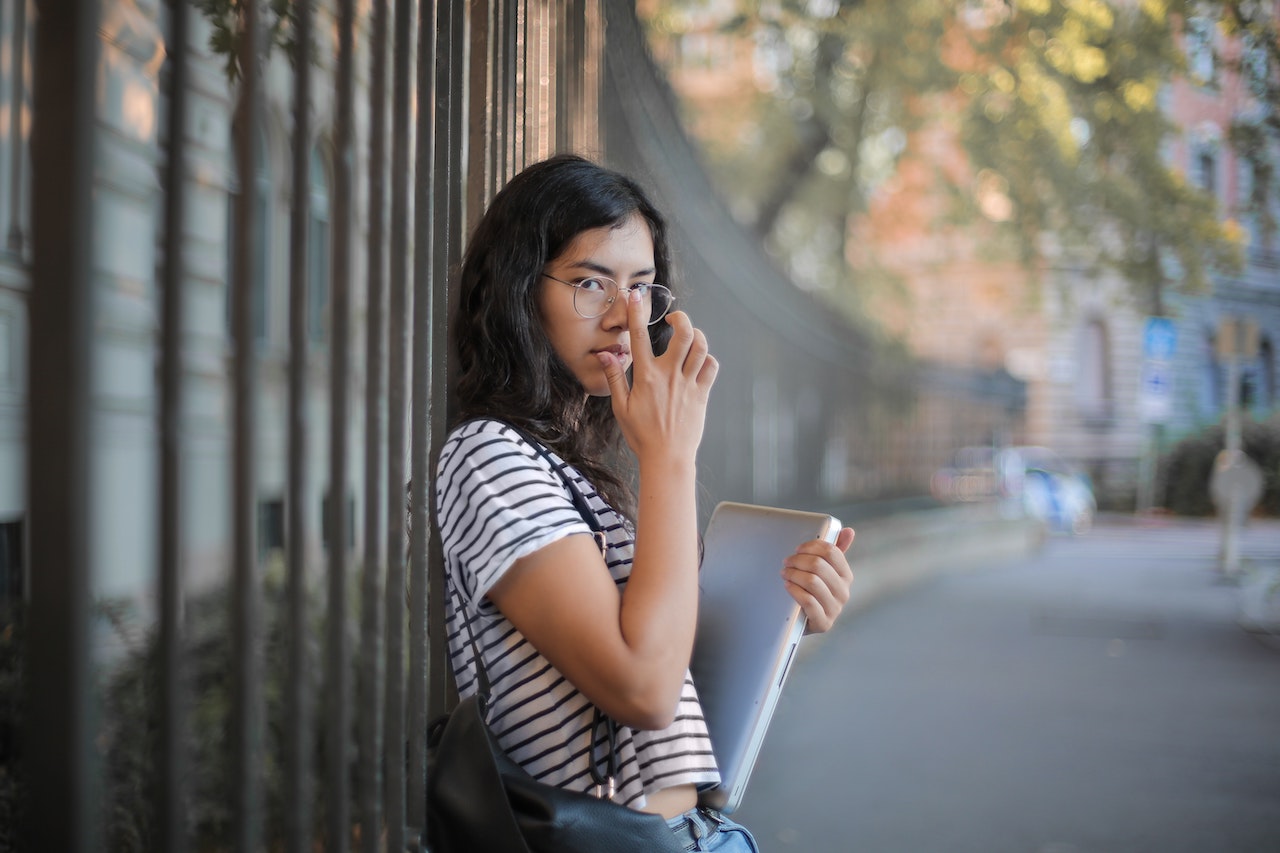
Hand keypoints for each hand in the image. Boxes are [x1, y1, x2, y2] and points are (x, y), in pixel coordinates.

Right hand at [598, 290, 718, 464]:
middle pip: (684, 333)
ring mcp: (688, 384)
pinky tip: (698, 361)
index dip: (636, 312)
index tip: (635, 296)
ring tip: (688, 337)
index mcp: (646, 377)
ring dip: (696, 335)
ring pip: (701, 347)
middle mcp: (669, 376)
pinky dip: (707, 358)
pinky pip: (711, 366)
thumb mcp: (621, 407)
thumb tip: (606, 354)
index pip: (639, 336)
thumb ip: (615, 378)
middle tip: (674, 319)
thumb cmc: (641, 435)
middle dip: (681, 318)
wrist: (667, 458)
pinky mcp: (702, 394)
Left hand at [783, 527, 854, 633]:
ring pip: (812, 582)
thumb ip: (835, 551)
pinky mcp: (823, 622)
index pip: (832, 552)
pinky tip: (788, 586)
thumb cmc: (814, 592)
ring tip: (785, 573)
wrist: (805, 621)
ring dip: (794, 574)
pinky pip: (808, 601)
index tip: (798, 549)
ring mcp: (835, 608)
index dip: (811, 547)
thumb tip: (848, 531)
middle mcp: (844, 592)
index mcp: (846, 576)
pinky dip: (794, 590)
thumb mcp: (824, 571)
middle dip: (798, 560)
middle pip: (819, 566)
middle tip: (787, 562)